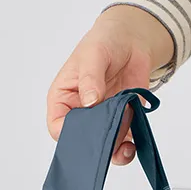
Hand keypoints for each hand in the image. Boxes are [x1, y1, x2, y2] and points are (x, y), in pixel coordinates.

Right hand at [46, 5, 173, 162]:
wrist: (132, 42)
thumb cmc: (104, 43)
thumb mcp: (94, 54)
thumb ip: (91, 78)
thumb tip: (90, 101)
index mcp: (63, 98)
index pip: (57, 126)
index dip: (68, 134)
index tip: (86, 131)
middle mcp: (81, 113)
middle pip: (82, 140)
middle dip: (96, 143)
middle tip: (110, 136)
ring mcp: (102, 120)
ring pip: (103, 146)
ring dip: (114, 148)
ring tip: (125, 143)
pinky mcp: (123, 122)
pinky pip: (123, 143)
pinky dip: (128, 147)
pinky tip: (133, 144)